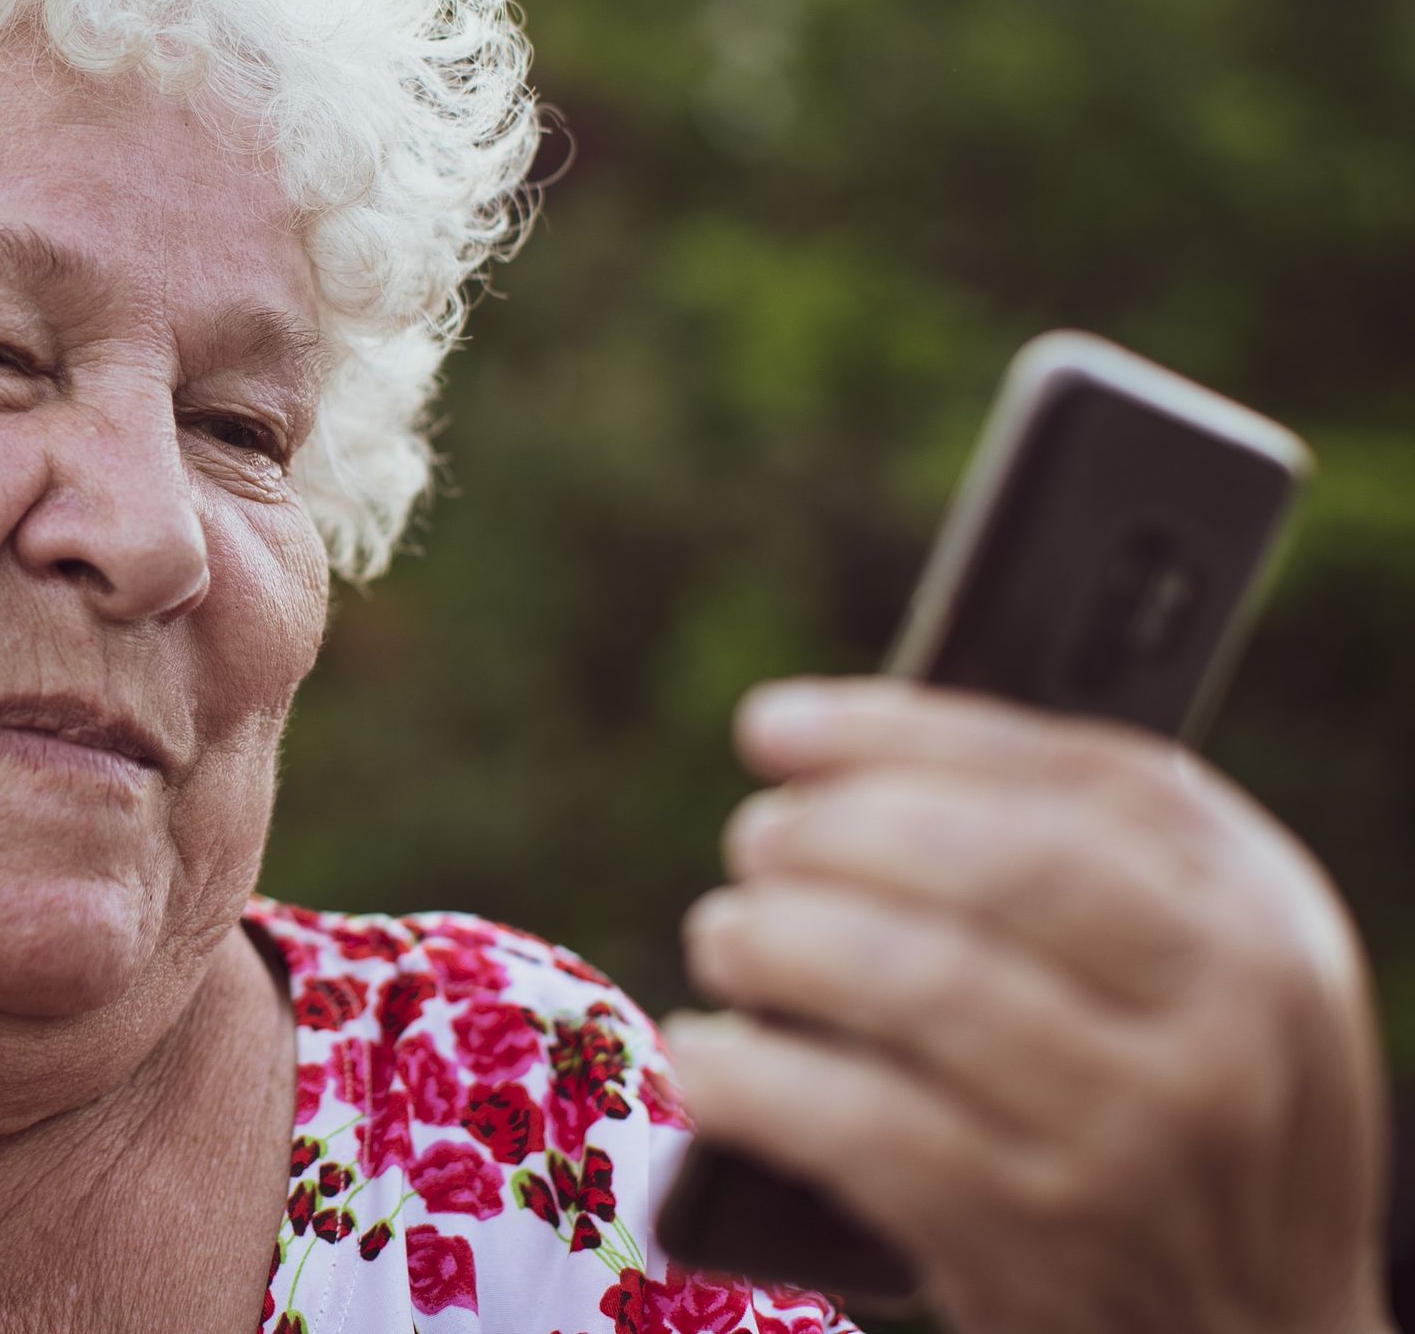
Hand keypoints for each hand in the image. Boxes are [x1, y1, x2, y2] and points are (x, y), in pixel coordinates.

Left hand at [667, 677, 1393, 1333]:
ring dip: (780, 941)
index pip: (1064, 779)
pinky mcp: (1034, 1237)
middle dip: (834, 834)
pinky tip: (708, 1057)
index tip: (772, 726)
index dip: (894, 734)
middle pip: (988, 865)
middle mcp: (1217, 1020)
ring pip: (918, 983)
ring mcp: (1130, 1135)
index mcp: (1255, 917)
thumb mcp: (1202, 967)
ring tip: (728, 935)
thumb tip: (842, 753)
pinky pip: (862, 1127)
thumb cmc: (1186, 1106)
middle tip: (756, 842)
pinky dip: (755, 1079)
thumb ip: (1081, 847)